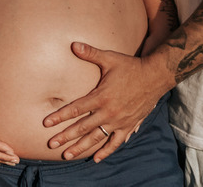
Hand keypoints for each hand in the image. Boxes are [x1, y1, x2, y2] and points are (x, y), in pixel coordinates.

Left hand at [42, 42, 170, 161]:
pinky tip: (96, 158)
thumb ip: (90, 53)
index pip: (76, 109)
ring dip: (81, 147)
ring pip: (97, 138)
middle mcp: (109, 112)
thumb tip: (73, 44)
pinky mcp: (129, 125)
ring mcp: (119, 121)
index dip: (60, 116)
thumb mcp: (110, 58)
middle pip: (82, 127)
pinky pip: (116, 142)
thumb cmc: (131, 66)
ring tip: (67, 155)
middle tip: (50, 144)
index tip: (46, 123)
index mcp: (102, 96)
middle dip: (65, 136)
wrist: (156, 77)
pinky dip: (106, 151)